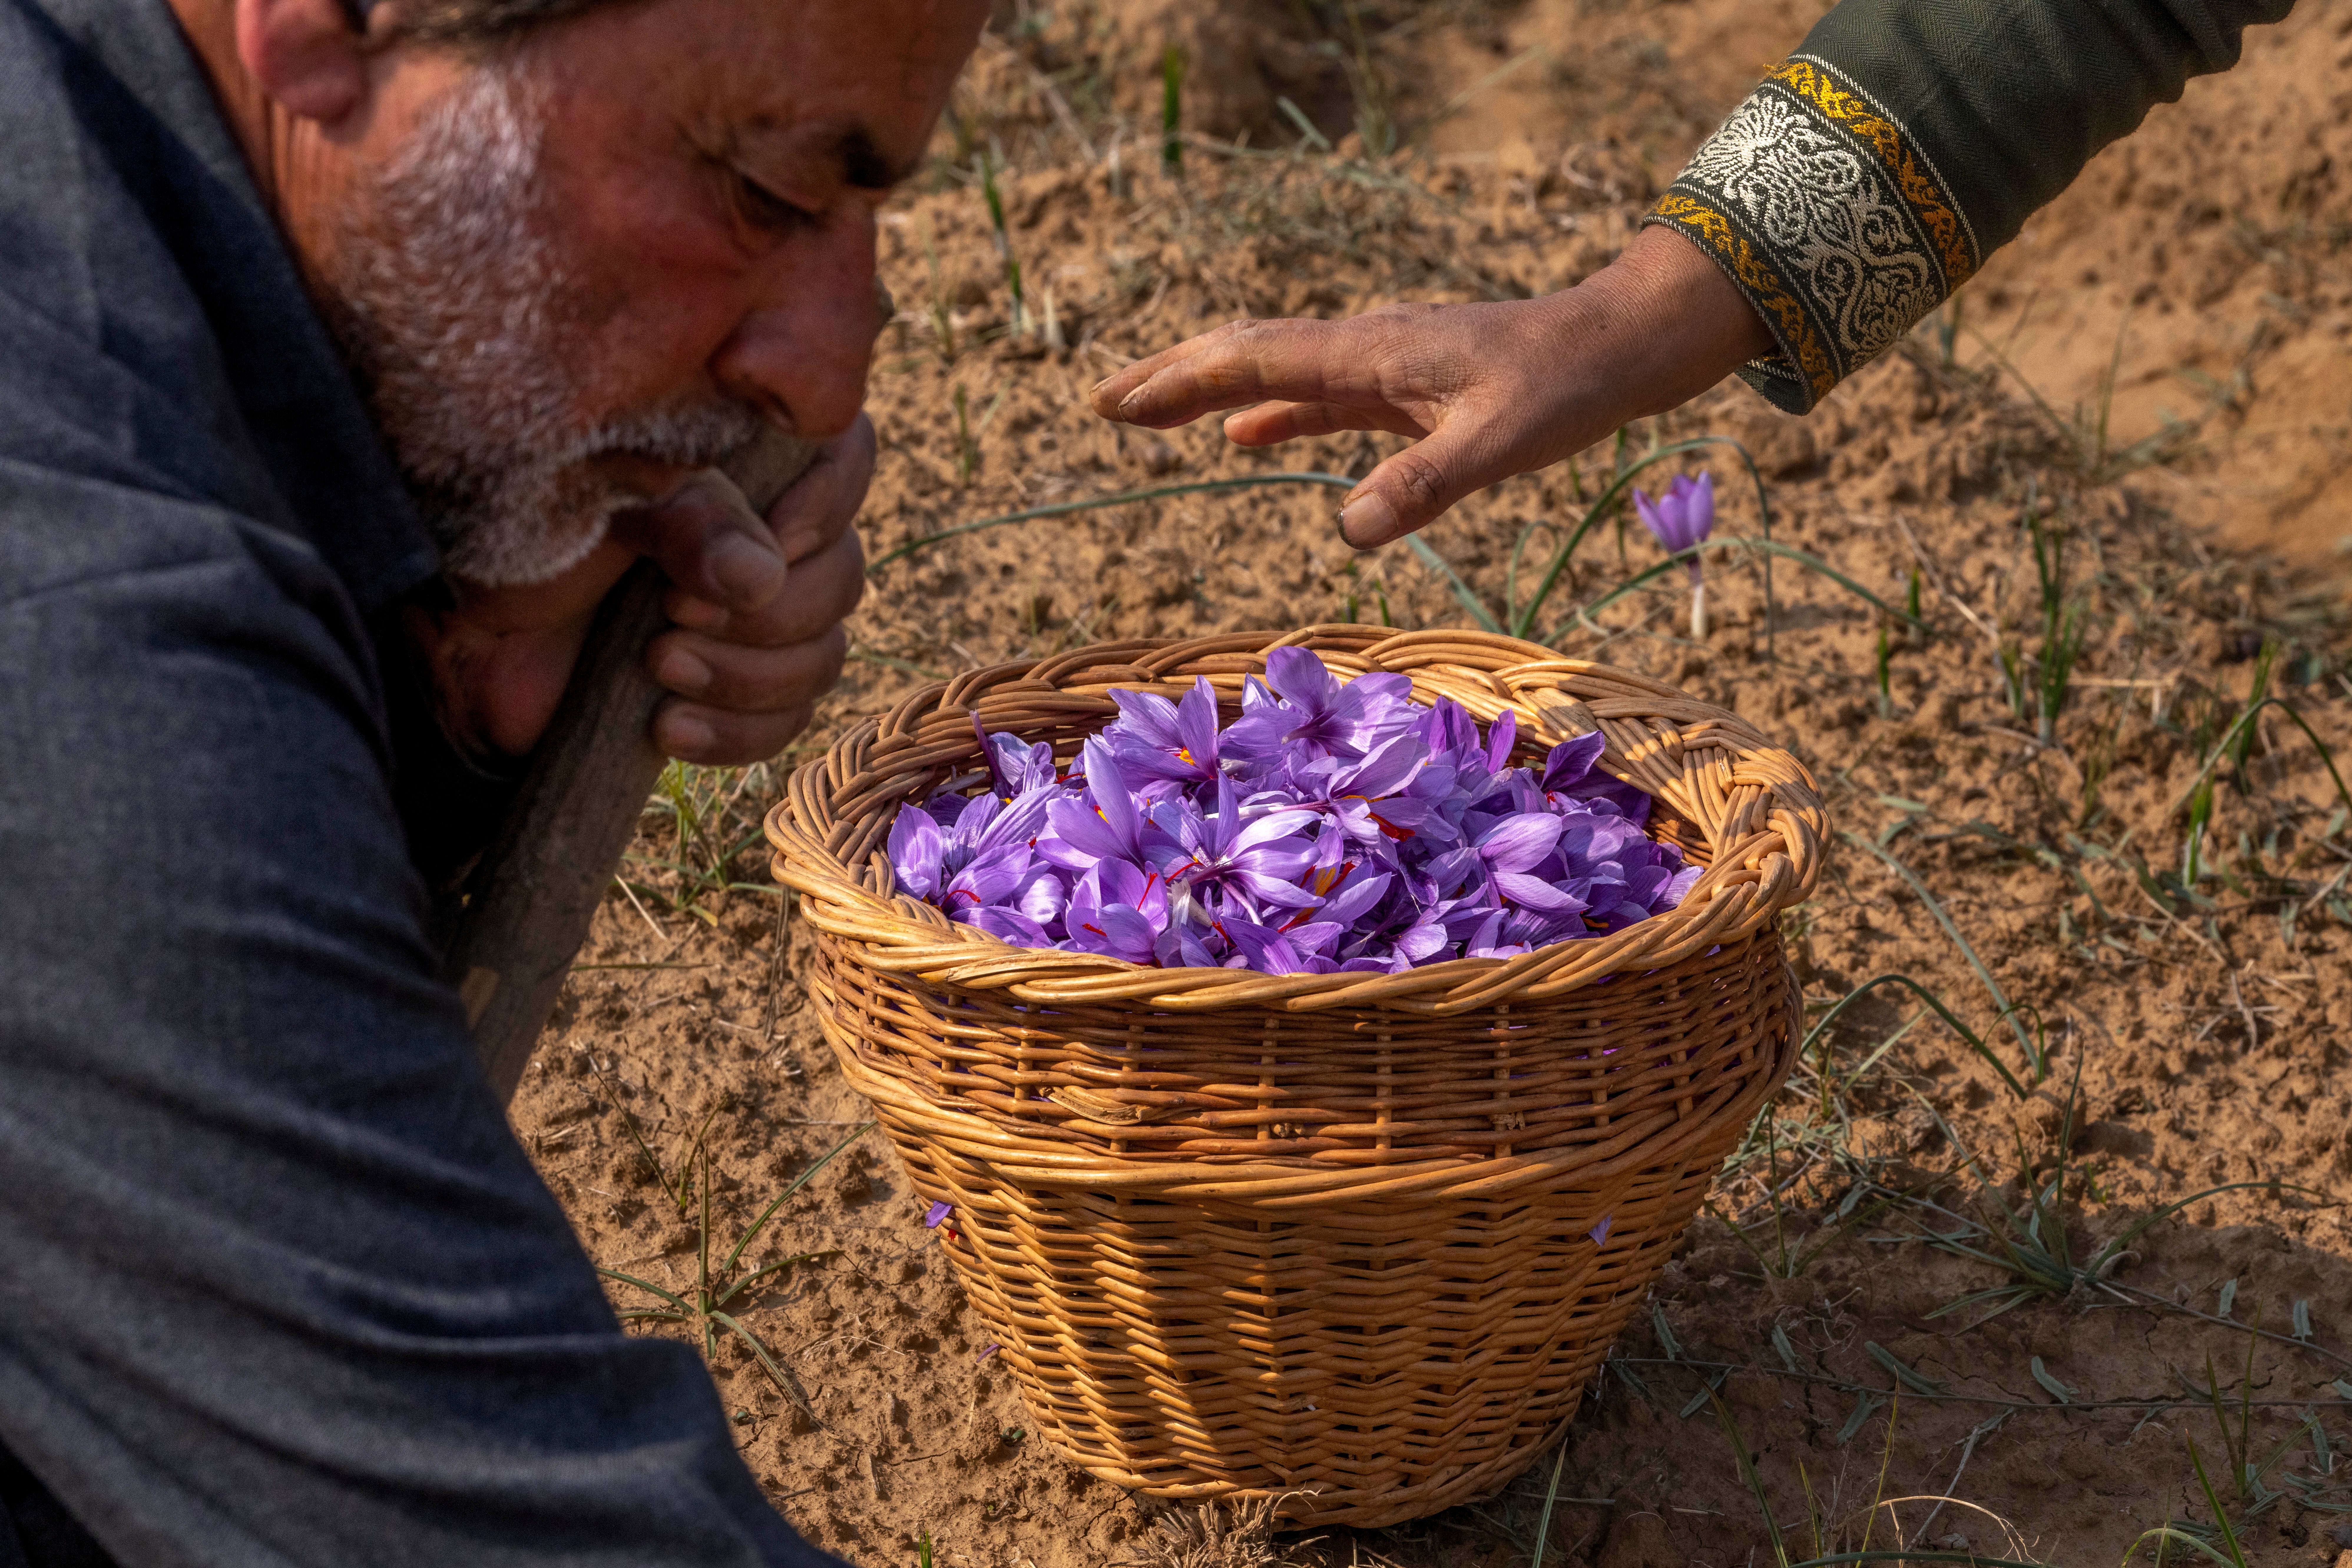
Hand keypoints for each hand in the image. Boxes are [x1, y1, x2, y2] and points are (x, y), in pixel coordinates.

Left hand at [409, 415, 871, 766]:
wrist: (460, 643)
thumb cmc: (518, 540)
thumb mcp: (598, 501)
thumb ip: (687, 520)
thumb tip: (762, 576)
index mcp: (742, 456)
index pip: (843, 455)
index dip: (825, 501)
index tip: (773, 535)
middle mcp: (766, 531)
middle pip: (843, 573)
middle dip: (771, 612)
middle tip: (674, 611)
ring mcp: (758, 616)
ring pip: (824, 654)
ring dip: (747, 675)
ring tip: (657, 667)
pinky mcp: (738, 689)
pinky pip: (789, 721)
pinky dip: (736, 731)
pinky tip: (668, 727)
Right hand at [1089, 225, 1774, 548]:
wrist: (1620, 345)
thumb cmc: (1568, 387)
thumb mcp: (1502, 442)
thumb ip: (1425, 485)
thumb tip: (1349, 533)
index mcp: (1371, 355)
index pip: (1252, 362)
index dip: (1180, 383)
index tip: (1118, 405)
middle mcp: (1364, 349)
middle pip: (1247, 354)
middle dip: (1172, 377)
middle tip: (1103, 402)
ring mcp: (1382, 366)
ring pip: (1275, 371)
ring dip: (1211, 391)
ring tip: (1151, 413)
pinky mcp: (1404, 385)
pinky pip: (1318, 395)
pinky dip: (1272, 410)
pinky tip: (1246, 433)